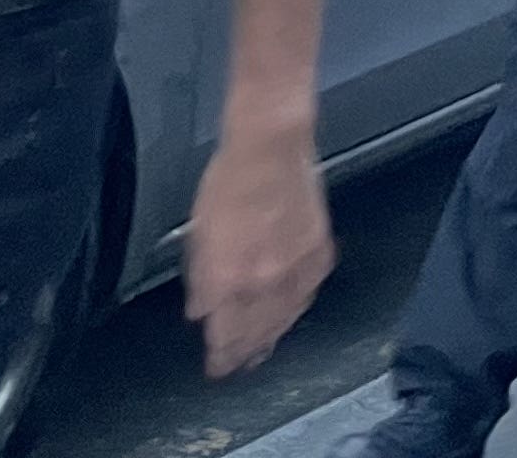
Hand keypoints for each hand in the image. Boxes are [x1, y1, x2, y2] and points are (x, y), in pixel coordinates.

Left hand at [184, 122, 333, 376]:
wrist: (271, 149)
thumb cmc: (229, 181)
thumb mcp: (198, 233)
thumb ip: (201, 279)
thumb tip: (201, 310)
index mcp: (230, 279)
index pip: (225, 335)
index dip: (221, 356)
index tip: (217, 367)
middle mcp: (265, 282)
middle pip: (256, 333)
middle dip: (245, 353)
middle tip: (239, 365)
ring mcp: (296, 269)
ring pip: (285, 319)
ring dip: (272, 337)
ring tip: (264, 348)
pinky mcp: (319, 253)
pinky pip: (307, 294)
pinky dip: (296, 308)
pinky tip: (291, 312)